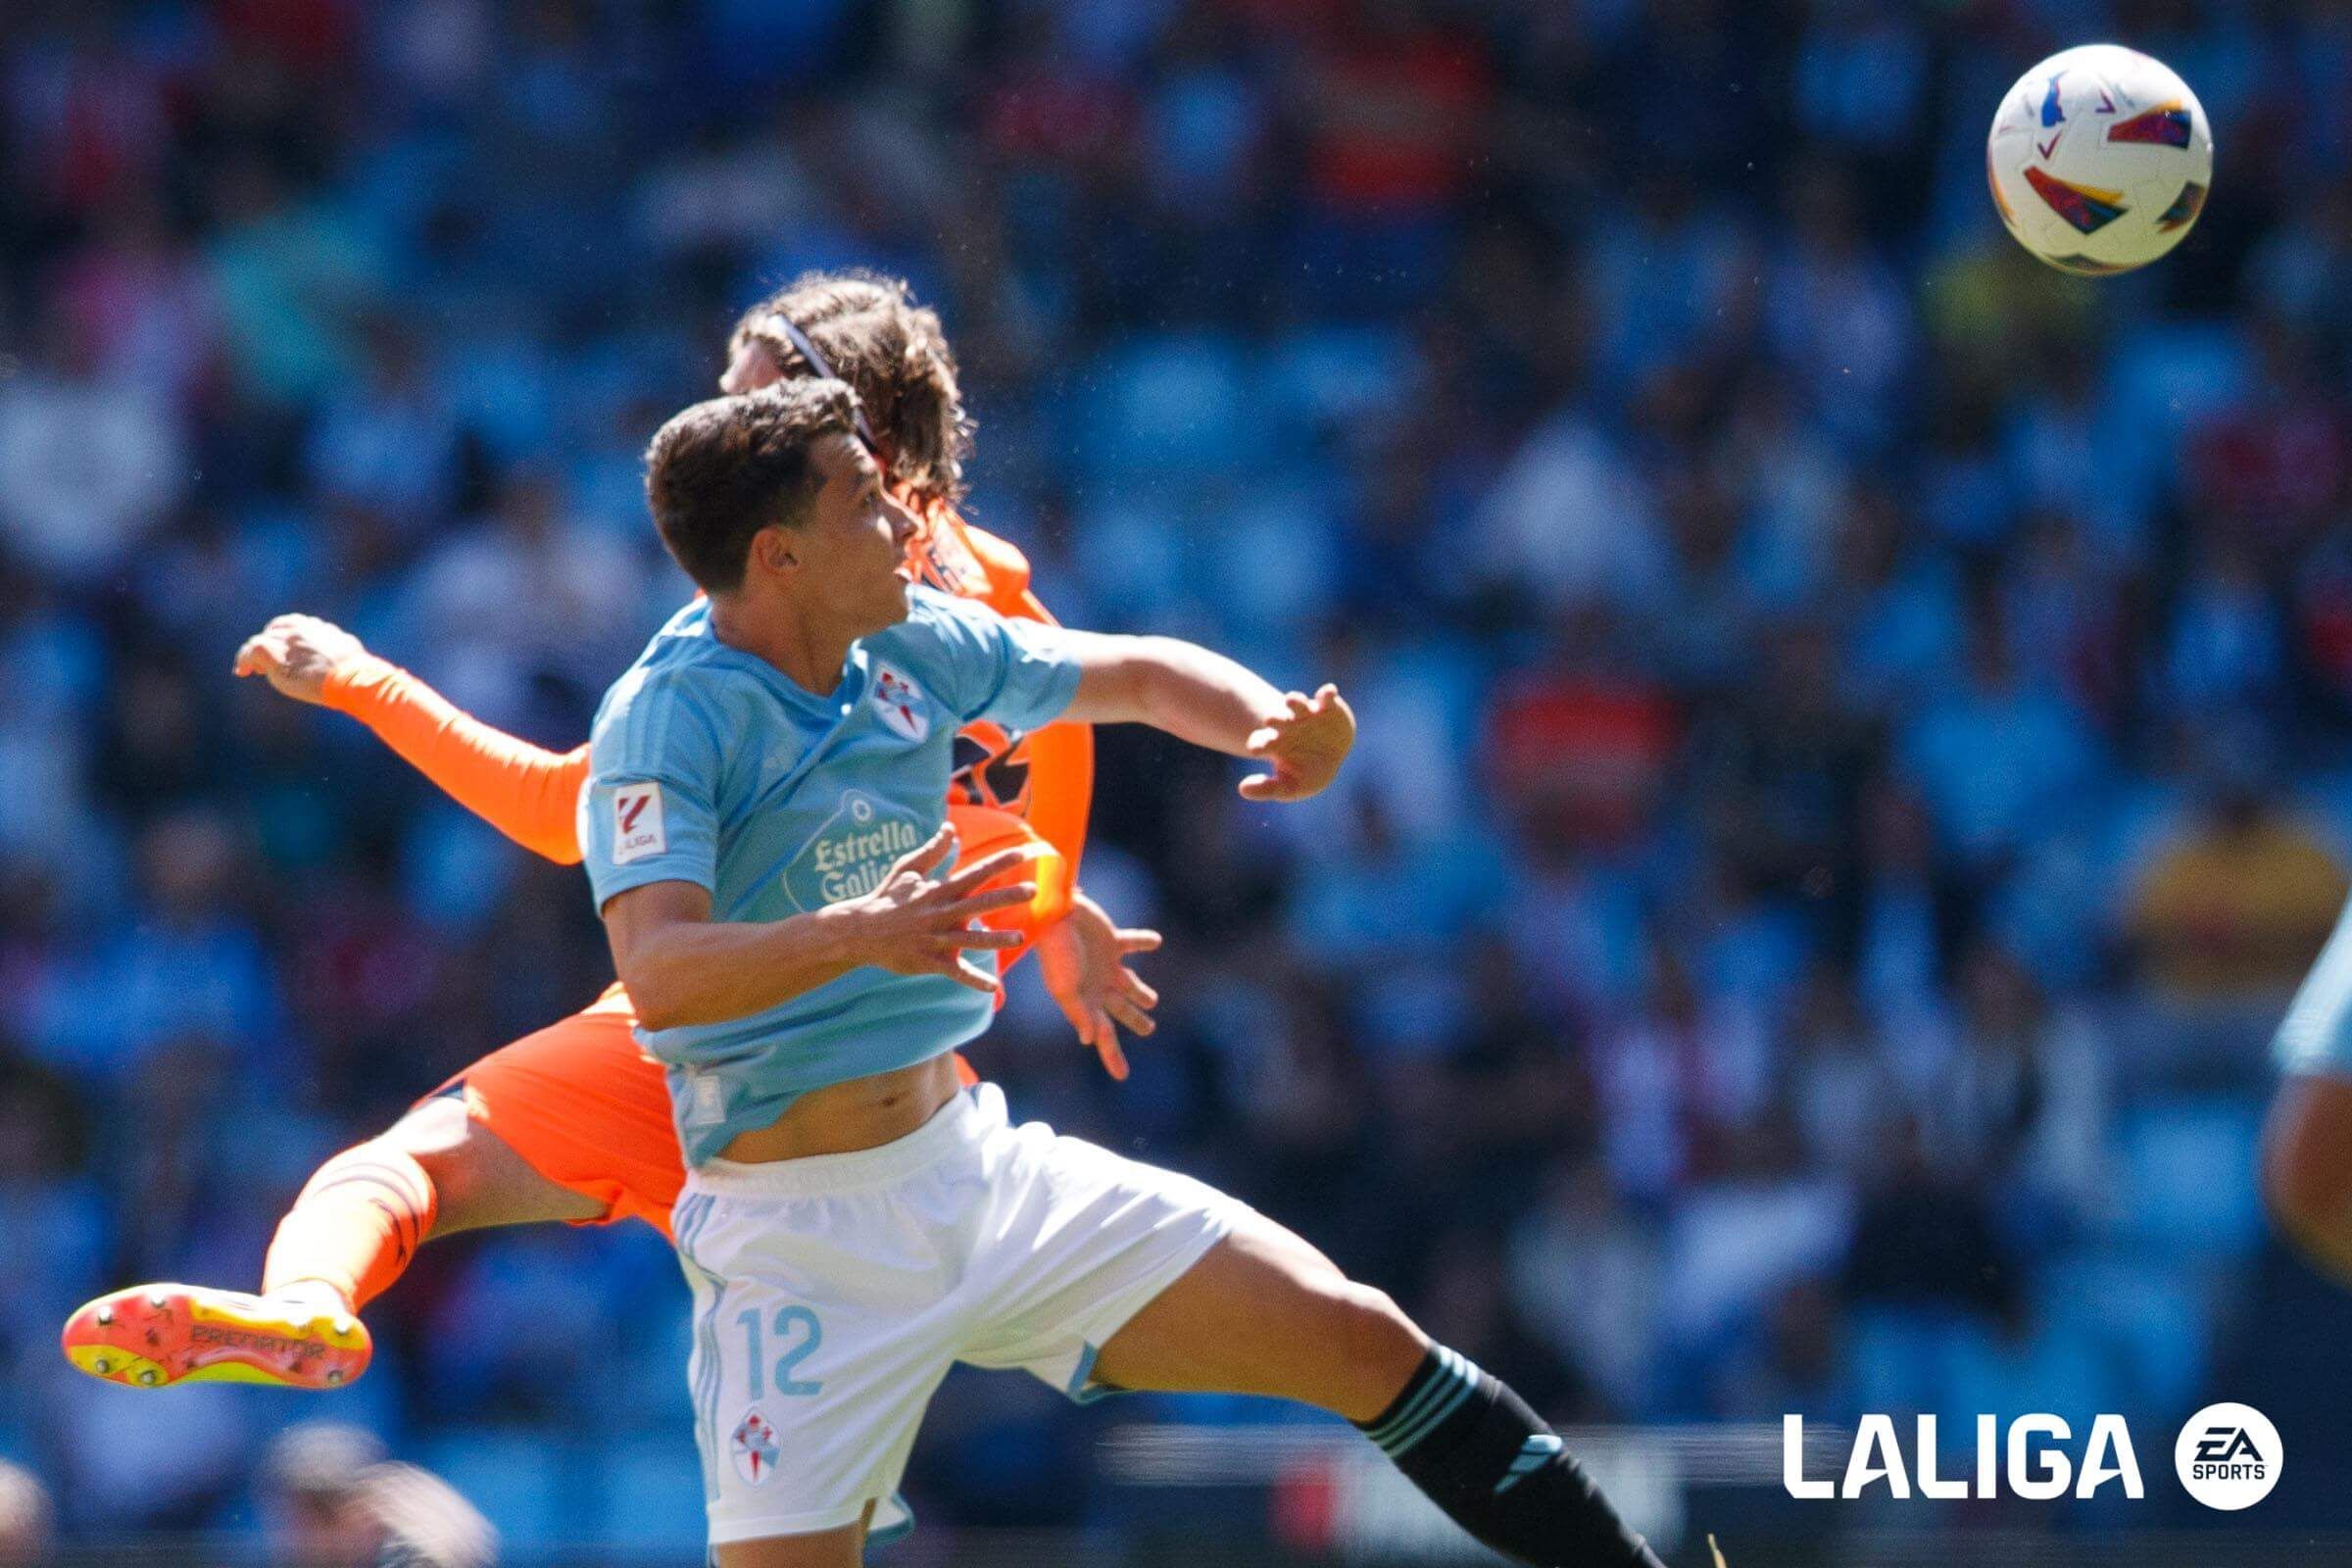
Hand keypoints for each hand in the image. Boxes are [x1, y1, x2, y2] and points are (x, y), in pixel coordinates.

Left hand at [233, 614, 368, 705]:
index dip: (284, 635)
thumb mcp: (348, 652)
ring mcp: (288, 640)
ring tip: (250, 670)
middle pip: (276, 629)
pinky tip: (243, 672)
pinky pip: (252, 650)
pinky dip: (244, 660)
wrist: (353, 678)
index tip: (285, 648)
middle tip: (265, 662)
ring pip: (261, 640)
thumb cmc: (357, 673)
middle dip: (269, 643)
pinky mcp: (276, 654)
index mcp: (320, 628)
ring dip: (255, 655)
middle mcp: (302, 629)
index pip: (294, 624)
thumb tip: (339, 653)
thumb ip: (336, 647)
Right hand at [830, 826, 1036, 991]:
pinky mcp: (930, 961)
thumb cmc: (887, 897)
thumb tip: (952, 828)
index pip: (975, 873)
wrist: (861, 931)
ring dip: (997, 939)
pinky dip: (974, 980)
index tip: (1022, 852)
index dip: (999, 863)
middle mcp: (941, 913)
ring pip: (971, 939)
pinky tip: (993, 987)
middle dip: (1007, 896)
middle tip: (1033, 890)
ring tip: (1021, 937)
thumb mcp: (907, 868)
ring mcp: (936, 939)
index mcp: (939, 891)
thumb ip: (933, 850)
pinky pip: (955, 972)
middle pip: (980, 903)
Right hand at [1036, 890, 1161, 1079]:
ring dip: (1141, 992)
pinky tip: (1156, 941)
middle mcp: (1098, 986)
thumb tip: (1089, 1040)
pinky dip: (1144, 941)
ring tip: (1152, 1001)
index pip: (1104, 1035)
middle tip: (1149, 1029)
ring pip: (1130, 984)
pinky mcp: (1112, 941)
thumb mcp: (1065, 989)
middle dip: (1135, 1021)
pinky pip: (1133, 943)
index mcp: (1087, 1002)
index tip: (1123, 1077)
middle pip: (1122, 1010)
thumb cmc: (1057, 955)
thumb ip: (1078, 1013)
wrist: (1053, 915)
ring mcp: (1106, 964)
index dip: (1113, 1056)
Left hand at [1240, 684, 1354, 801]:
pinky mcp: (1327, 707)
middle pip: (1278, 719)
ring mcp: (1307, 714)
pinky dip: (1327, 693)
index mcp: (1275, 742)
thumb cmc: (1304, 773)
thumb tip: (1242, 789)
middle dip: (1275, 719)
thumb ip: (1266, 789)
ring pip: (1298, 703)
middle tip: (1270, 720)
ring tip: (1291, 699)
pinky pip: (1326, 697)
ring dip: (1294, 700)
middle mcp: (1288, 725)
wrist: (1331, 758)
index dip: (1258, 744)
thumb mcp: (1288, 788)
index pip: (1261, 741)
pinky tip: (1328, 692)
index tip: (1256, 749)